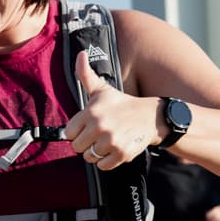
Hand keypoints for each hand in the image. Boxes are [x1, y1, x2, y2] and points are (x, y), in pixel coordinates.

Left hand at [64, 51, 159, 168]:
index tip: (89, 125)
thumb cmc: (122, 103)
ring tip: (108, 140)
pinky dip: (107, 161)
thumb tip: (80, 54)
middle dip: (86, 142)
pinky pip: (103, 166)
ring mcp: (111, 141)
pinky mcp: (121, 154)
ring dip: (97, 152)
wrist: (150, 117)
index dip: (78, 131)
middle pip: (77, 147)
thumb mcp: (102, 89)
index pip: (69, 133)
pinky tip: (115, 148)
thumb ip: (85, 75)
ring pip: (89, 157)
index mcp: (91, 112)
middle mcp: (100, 127)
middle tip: (100, 133)